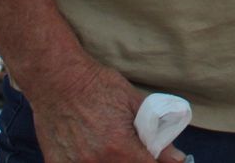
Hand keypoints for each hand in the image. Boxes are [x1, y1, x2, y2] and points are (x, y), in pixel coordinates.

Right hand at [29, 62, 182, 162]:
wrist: (57, 79)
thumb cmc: (98, 86)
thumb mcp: (134, 103)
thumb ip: (157, 135)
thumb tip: (177, 159)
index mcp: (119, 148)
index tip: (156, 158)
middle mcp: (96, 162)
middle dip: (134, 160)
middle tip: (132, 148)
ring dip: (113, 160)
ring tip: (109, 144)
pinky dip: (90, 161)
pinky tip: (90, 148)